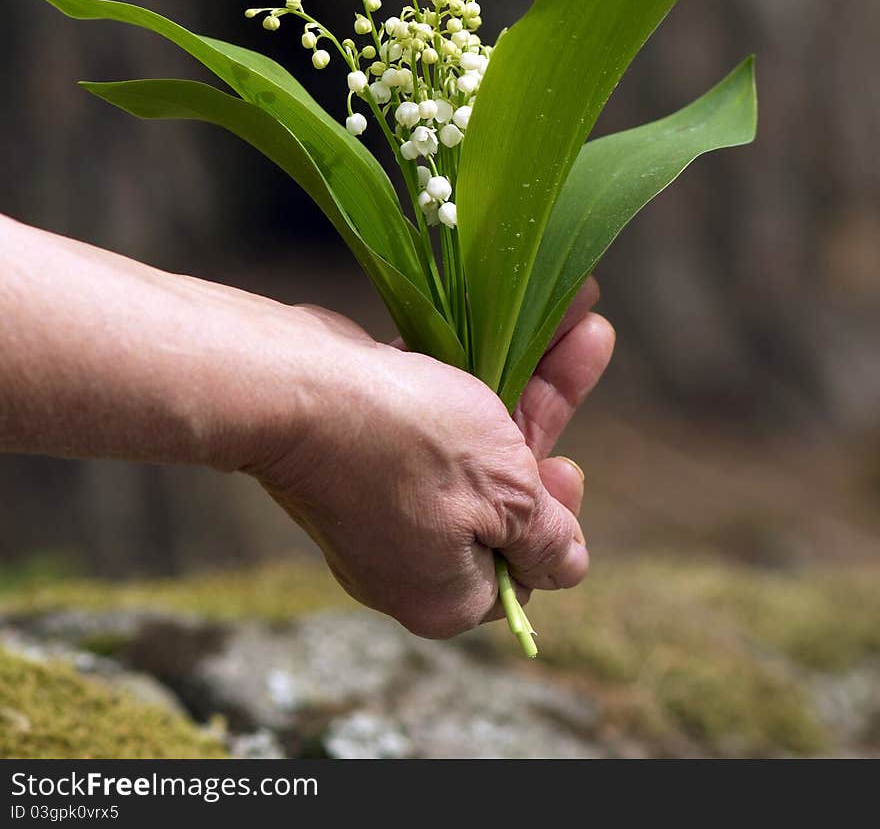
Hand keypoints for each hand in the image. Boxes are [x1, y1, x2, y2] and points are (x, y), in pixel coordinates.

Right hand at [241, 278, 613, 638]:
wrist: (292, 384)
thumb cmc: (409, 444)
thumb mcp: (506, 495)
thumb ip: (547, 535)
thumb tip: (569, 567)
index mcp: (442, 591)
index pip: (521, 572)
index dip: (554, 521)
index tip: (565, 468)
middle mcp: (407, 553)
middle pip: (501, 493)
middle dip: (549, 418)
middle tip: (585, 358)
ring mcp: (379, 496)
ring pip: (471, 443)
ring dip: (527, 379)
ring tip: (578, 317)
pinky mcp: (361, 443)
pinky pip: (432, 415)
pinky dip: (474, 371)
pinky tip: (508, 320)